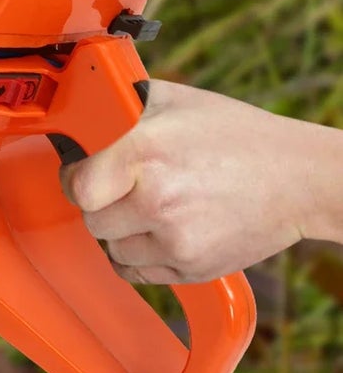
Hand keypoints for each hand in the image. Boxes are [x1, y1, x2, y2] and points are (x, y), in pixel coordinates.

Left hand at [60, 80, 342, 283]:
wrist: (297, 179)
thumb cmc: (236, 135)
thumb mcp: (173, 100)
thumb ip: (121, 105)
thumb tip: (83, 109)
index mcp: (144, 154)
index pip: (78, 187)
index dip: (75, 178)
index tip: (83, 171)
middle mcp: (157, 201)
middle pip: (92, 219)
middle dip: (98, 202)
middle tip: (118, 187)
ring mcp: (176, 240)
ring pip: (112, 248)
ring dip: (119, 231)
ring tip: (145, 206)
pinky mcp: (194, 268)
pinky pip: (138, 272)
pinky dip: (138, 255)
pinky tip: (155, 230)